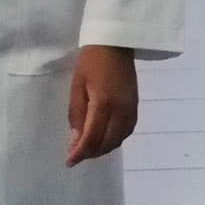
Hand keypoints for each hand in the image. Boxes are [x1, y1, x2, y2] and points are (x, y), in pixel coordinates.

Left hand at [66, 46, 139, 166]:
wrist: (115, 43)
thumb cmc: (90, 61)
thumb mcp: (76, 85)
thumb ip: (76, 114)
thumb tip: (75, 140)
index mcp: (103, 103)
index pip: (92, 137)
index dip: (80, 152)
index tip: (69, 161)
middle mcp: (121, 110)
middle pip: (107, 142)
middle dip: (91, 153)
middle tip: (76, 155)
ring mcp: (131, 109)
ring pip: (119, 139)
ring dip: (104, 148)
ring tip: (89, 148)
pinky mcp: (136, 106)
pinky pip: (127, 131)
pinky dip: (115, 139)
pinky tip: (105, 138)